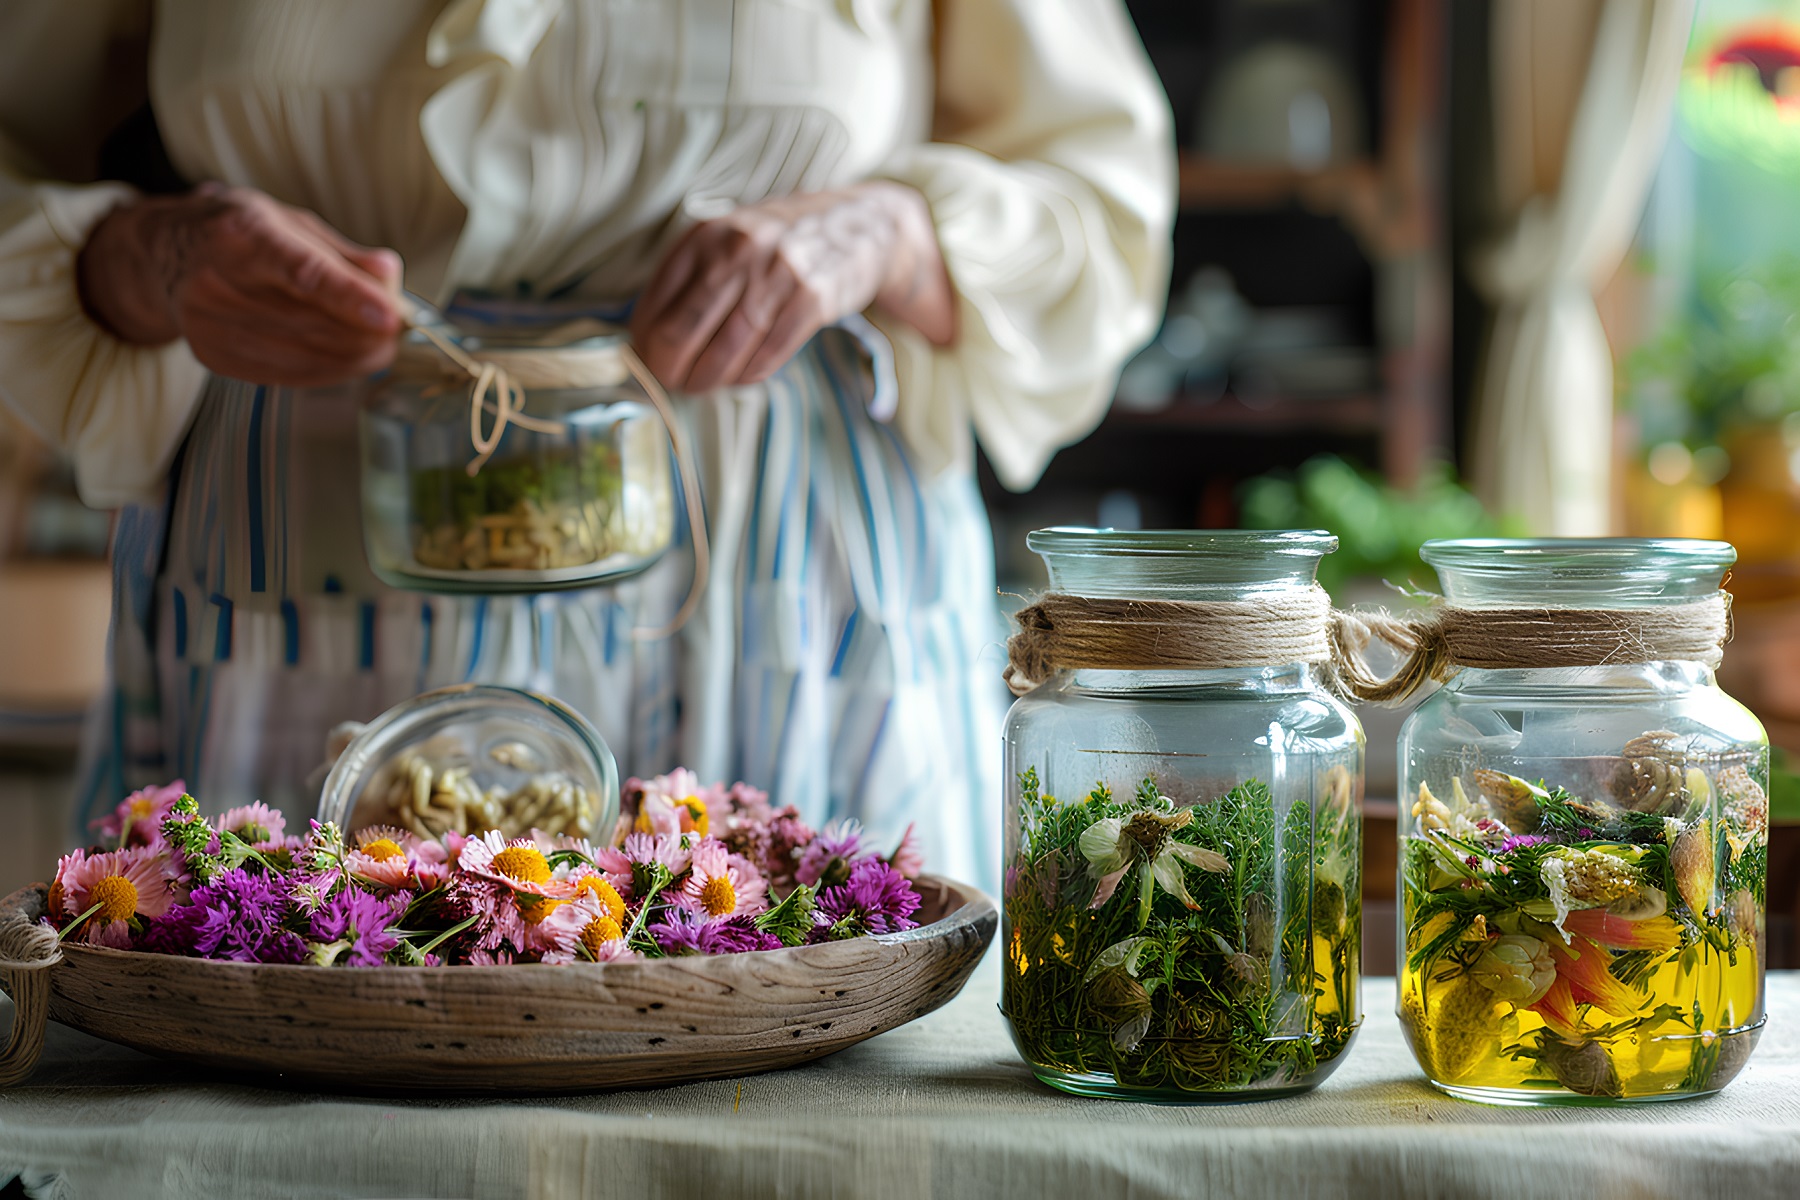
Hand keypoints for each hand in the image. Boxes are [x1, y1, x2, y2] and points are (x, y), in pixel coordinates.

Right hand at [77, 183, 402, 386]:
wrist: (167, 257)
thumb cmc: (242, 234)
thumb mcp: (290, 223)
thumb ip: (342, 254)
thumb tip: (389, 275)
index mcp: (242, 235)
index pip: (301, 272)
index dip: (349, 297)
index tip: (389, 316)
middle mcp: (218, 283)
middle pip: (312, 324)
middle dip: (369, 333)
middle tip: (396, 326)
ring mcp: (211, 326)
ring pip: (308, 358)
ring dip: (357, 356)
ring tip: (376, 339)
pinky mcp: (215, 358)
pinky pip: (292, 376)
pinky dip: (330, 369)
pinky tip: (345, 354)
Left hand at [630, 181, 954, 392]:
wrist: (859, 226)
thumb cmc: (781, 242)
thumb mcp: (730, 238)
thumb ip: (692, 275)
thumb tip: (648, 335)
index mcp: (707, 234)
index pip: (657, 303)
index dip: (645, 343)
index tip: (645, 361)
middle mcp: (739, 249)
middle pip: (684, 330)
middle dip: (669, 369)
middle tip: (670, 383)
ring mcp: (777, 274)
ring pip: (725, 348)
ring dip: (707, 379)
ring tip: (701, 387)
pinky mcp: (812, 299)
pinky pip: (768, 354)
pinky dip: (748, 375)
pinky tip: (739, 378)